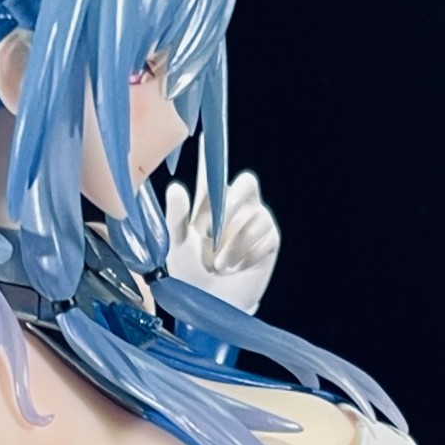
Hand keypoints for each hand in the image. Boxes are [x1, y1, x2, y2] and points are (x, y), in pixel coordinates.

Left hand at [165, 162, 280, 314]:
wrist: (210, 309)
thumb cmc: (189, 279)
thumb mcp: (176, 247)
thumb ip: (176, 217)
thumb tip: (175, 187)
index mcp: (208, 207)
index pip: (211, 174)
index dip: (211, 155)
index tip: (205, 135)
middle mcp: (234, 209)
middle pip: (246, 183)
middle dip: (229, 204)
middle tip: (211, 229)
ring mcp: (254, 223)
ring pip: (252, 214)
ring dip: (232, 242)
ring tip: (218, 264)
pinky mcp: (269, 239)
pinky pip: (263, 233)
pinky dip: (246, 252)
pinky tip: (236, 267)